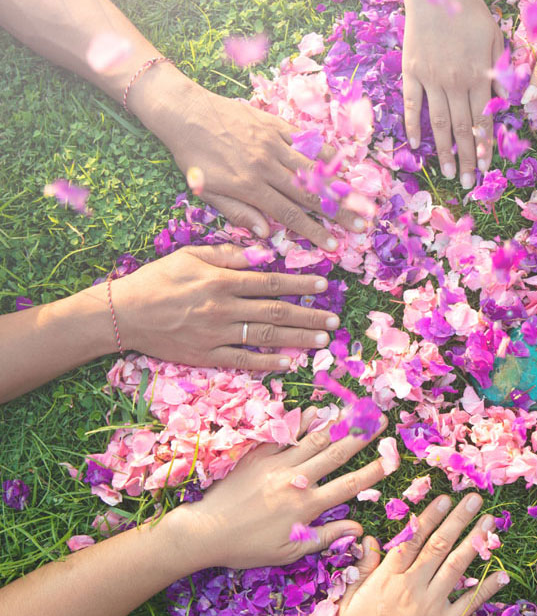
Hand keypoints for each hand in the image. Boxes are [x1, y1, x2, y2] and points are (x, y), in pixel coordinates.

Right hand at [113, 244, 338, 370]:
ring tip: (323, 339)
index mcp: (221, 281)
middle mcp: (223, 308)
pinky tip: (290, 362)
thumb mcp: (189, 256)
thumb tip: (263, 252)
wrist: (123, 314)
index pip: (270, 282)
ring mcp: (216, 335)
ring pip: (266, 337)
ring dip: (298, 338)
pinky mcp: (206, 356)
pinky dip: (269, 362)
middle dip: (309, 315)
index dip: (300, 283)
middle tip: (333, 319)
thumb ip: (227, 255)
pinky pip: (244, 360)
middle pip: (276, 312)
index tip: (324, 284)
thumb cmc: (157, 280)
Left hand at [149, 83, 362, 250]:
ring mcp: (273, 143)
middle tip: (360, 226)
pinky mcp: (274, 125)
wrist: (184, 112)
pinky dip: (325, 153)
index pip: (289, 214)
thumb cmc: (193, 156)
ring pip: (312, 169)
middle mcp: (266, 165)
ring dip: (338, 186)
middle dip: (337, 213)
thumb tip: (267, 234)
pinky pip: (305, 141)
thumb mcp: (206, 190)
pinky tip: (342, 165)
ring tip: (359, 200)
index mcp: (249, 186)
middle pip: (309, 194)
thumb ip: (238, 212)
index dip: (313, 231)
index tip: (332, 245)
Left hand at [163, 407, 387, 569]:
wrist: (205, 531)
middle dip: (362, 436)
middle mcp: (296, 480)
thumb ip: (325, 537)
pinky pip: (284, 435)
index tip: (392, 459)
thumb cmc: (247, 547)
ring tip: (355, 409)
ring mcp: (276, 464)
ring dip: (337, 423)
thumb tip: (357, 529)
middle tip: (380, 419)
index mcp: (306, 505)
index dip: (373, 472)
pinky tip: (315, 412)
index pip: (349, 486)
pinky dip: (301, 422)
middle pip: (336, 453)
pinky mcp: (258, 456)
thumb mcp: (289, 551)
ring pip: (313, 439)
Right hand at [335, 493, 507, 615]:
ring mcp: (432, 605)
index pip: (412, 540)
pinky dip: (487, 588)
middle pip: (438, 546)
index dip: (429, 517)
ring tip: (489, 522)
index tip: (443, 497)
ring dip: (474, 542)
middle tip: (474, 497)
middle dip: (457, 519)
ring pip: (456, 566)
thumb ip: (362, 570)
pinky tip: (503, 574)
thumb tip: (369, 538)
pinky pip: (469, 602)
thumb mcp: (348, 604)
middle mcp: (413, 587)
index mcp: (388, 580)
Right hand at [401, 0, 502, 188]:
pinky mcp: (411, 71)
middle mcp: (455, 83)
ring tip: (446, 173)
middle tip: (467, 184)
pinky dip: (414, 125)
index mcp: (478, 76)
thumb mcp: (494, 37)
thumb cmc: (468, 10)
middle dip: (466, 158)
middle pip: (462, 129)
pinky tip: (415, 145)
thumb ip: (499, 70)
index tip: (486, 169)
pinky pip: (413, 104)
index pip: (483, 121)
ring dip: (443, 150)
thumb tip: (504, 101)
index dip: (485, 147)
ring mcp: (431, 79)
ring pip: (439, 123)